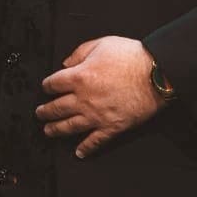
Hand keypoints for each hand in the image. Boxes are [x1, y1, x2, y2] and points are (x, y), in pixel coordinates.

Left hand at [34, 35, 160, 157]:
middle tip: (40, 114)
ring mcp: (97, 115)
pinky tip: (79, 152)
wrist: (156, 74)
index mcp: (80, 76)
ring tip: (48, 131)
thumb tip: (67, 63)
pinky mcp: (112, 127)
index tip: (46, 88)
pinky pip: (95, 141)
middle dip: (45, 111)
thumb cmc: (131, 57)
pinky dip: (86, 148)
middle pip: (56, 108)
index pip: (53, 84)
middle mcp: (84, 99)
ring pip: (70, 126)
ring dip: (56, 130)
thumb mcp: (101, 44)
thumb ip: (80, 52)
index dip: (47, 86)